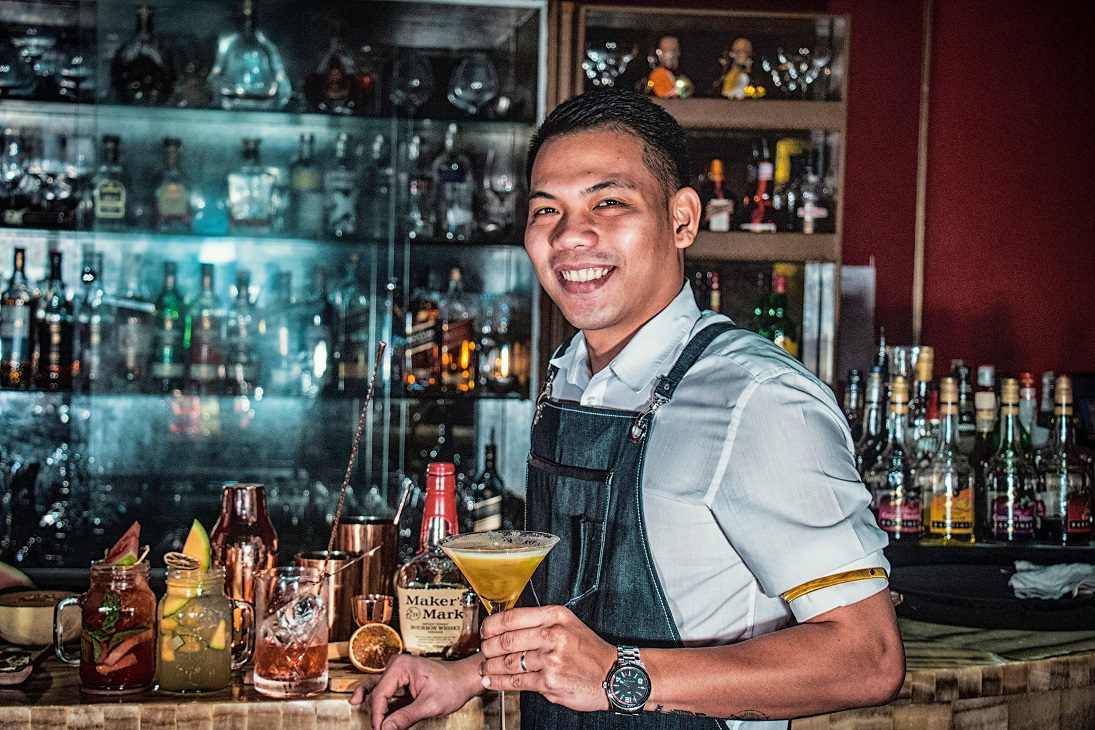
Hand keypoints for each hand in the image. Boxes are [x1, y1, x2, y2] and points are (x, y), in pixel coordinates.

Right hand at [349, 654, 482, 729]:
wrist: (464, 680)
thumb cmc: (452, 685)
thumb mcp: (430, 705)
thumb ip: (406, 717)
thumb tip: (386, 729)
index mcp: (401, 666)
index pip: (379, 694)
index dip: (377, 716)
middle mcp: (396, 666)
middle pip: (375, 693)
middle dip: (376, 713)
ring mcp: (397, 672)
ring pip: (375, 692)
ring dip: (374, 709)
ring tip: (376, 724)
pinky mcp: (399, 680)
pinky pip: (383, 693)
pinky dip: (379, 705)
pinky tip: (378, 716)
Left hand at [479, 605, 614, 711]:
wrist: (613, 675)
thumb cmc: (589, 650)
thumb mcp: (569, 623)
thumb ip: (541, 621)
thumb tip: (507, 625)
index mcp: (555, 616)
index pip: (512, 617)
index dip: (492, 625)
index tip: (485, 630)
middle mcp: (552, 635)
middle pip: (506, 640)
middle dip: (488, 647)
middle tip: (483, 650)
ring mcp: (550, 660)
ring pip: (507, 662)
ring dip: (490, 666)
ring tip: (485, 667)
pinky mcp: (549, 682)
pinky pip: (516, 682)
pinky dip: (498, 682)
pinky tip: (491, 680)